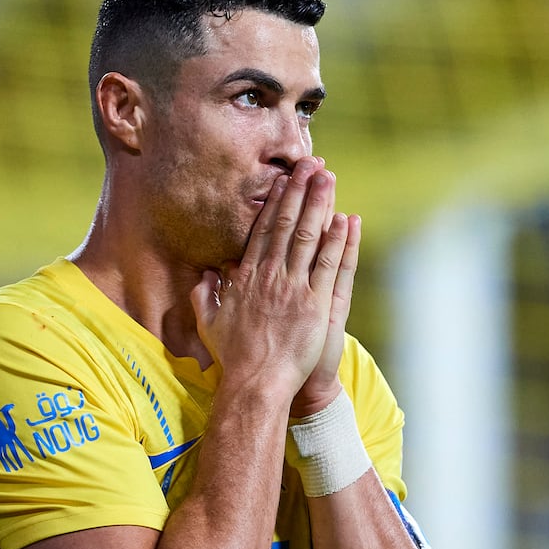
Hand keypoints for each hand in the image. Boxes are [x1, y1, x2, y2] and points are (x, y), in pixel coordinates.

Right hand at [189, 158, 352, 401]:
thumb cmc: (234, 358)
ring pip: (309, 237)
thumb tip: (204, 275)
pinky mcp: (316, 305)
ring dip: (319, 205)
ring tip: (328, 178)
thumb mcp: (210, 323)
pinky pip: (329, 266)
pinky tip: (345, 219)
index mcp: (248, 278)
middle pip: (287, 225)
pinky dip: (337, 241)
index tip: (284, 180)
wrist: (255, 384)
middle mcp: (270, 277)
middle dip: (299, 191)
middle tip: (310, 164)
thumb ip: (206, 295)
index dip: (276, 203)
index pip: (263, 231)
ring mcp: (294, 289)